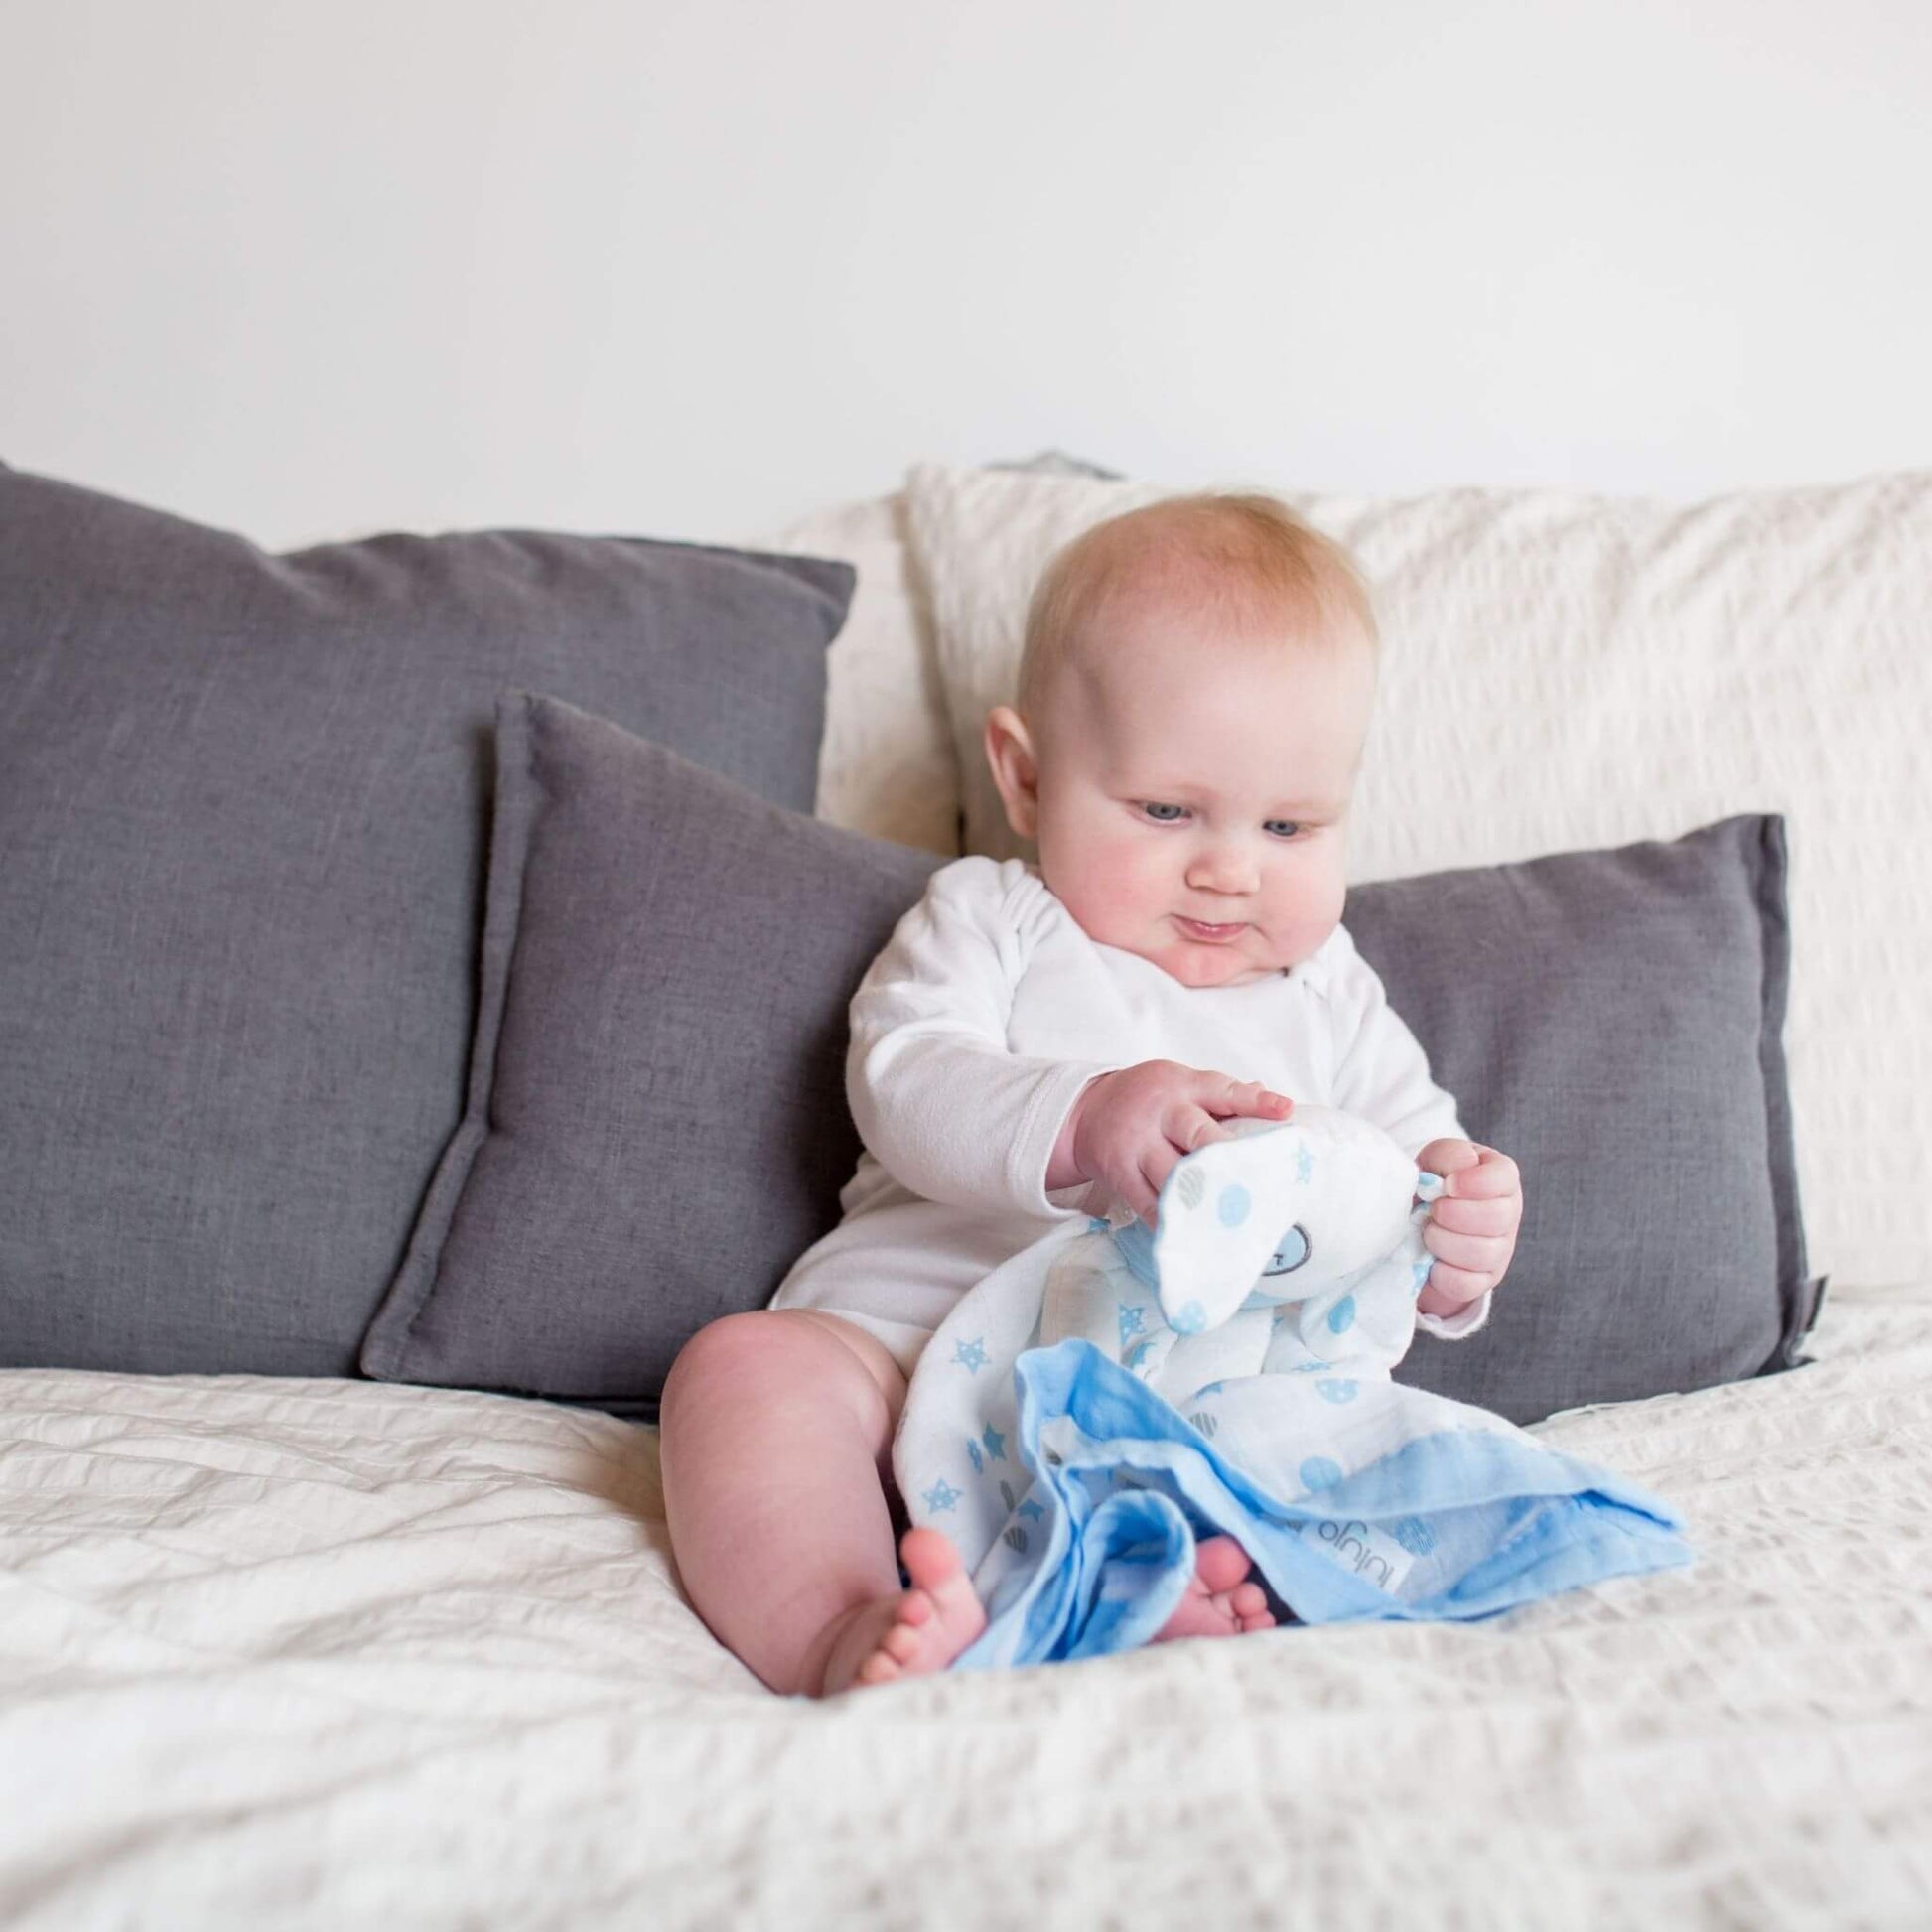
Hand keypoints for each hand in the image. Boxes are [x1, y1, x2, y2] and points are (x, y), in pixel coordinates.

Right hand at [1058, 1061, 1293, 1226]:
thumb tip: (1276, 1105)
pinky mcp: (1121, 1175)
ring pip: (1174, 1175)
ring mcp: (1138, 1145)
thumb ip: (1224, 1096)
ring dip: (1204, 1198)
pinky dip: (1173, 1223)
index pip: (1222, 1091)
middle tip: (1259, 1177)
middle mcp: (1161, 1114)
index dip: (1254, 1102)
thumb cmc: (1149, 1098)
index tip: (1284, 1112)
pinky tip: (1197, 1238)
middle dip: (1227, 1155)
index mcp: (1183, 1086)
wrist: (1085, 1111)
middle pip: (1197, 1133)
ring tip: (1236, 1220)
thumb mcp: (1182, 1083)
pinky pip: (1149, 1204)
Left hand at [1414, 1139, 1521, 1318]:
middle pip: (1496, 1219)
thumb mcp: (1436, 1159)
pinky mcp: (1484, 1280)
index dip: (1474, 1183)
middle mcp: (1509, 1214)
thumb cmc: (1434, 1181)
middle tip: (1432, 1209)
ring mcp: (1500, 1250)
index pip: (1504, 1178)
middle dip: (1454, 1214)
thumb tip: (1458, 1171)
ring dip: (1444, 1242)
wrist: (1420, 1218)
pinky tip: (1431, 1258)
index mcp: (1501, 1177)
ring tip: (1427, 1230)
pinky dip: (1442, 1273)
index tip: (1448, 1185)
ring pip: (1482, 1254)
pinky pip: (1466, 1284)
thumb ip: (1449, 1155)